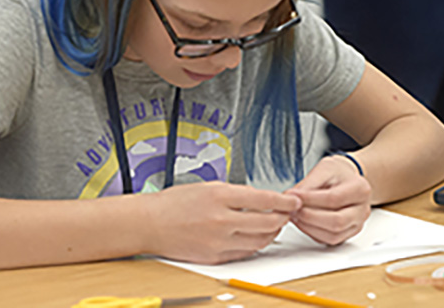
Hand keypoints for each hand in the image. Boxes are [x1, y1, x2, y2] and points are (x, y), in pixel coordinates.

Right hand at [142, 182, 300, 263]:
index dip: (284, 201)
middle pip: (268, 223)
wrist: (149, 224)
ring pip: (260, 241)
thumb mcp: (207, 186)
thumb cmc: (174, 203)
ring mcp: (219, 241)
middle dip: (282, 218)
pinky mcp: (216, 256)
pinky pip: (245, 253)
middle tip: (286, 214)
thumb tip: (262, 200)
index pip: (264, 199)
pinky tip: (253, 236)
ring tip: (272, 225)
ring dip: (271, 233)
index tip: (293, 201)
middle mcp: (222, 220)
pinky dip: (254, 244)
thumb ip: (235, 194)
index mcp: (220, 196)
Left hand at [285, 155, 371, 244]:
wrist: (347, 179)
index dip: (310, 199)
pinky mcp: (347, 234)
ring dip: (308, 227)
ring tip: (294, 214)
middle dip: (309, 216)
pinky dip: (311, 232)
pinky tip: (301, 221)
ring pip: (333, 235)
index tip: (292, 195)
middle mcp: (362, 210)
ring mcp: (356, 224)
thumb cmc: (337, 173)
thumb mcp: (324, 168)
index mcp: (361, 190)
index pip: (334, 199)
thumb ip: (309, 183)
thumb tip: (291, 197)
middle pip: (336, 222)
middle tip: (292, 208)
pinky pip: (329, 240)